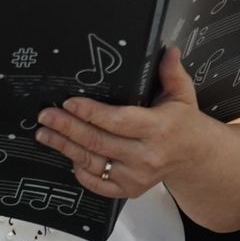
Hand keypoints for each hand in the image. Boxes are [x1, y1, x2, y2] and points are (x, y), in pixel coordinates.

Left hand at [35, 47, 220, 199]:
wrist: (194, 157)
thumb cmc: (184, 123)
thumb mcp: (183, 94)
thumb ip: (172, 72)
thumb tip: (169, 50)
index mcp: (159, 128)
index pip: (118, 120)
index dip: (91, 112)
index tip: (69, 102)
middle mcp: (147, 155)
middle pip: (99, 142)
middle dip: (68, 128)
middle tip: (46, 116)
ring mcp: (137, 176)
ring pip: (93, 162)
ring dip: (65, 147)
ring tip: (45, 134)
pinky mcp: (129, 190)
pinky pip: (97, 183)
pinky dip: (80, 170)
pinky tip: (67, 156)